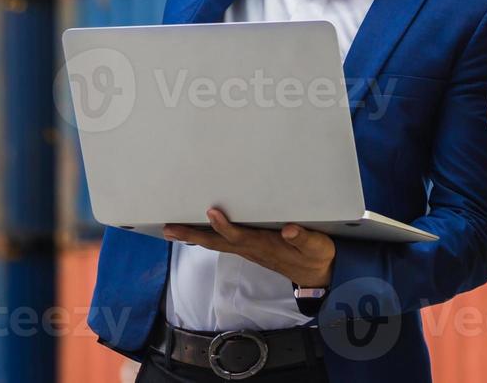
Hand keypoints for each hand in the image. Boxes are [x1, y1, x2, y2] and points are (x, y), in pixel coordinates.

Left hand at [163, 209, 335, 287]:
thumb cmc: (315, 256)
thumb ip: (303, 238)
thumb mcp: (316, 247)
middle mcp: (251, 249)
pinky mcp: (249, 248)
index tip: (211, 211)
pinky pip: (222, 243)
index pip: (240, 236)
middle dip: (192, 235)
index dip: (224, 226)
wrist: (317, 275)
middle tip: (169, 229)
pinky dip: (205, 237)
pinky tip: (195, 233)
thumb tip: (289, 230)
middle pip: (217, 243)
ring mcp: (248, 250)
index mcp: (265, 246)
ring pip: (216, 243)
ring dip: (193, 237)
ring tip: (172, 230)